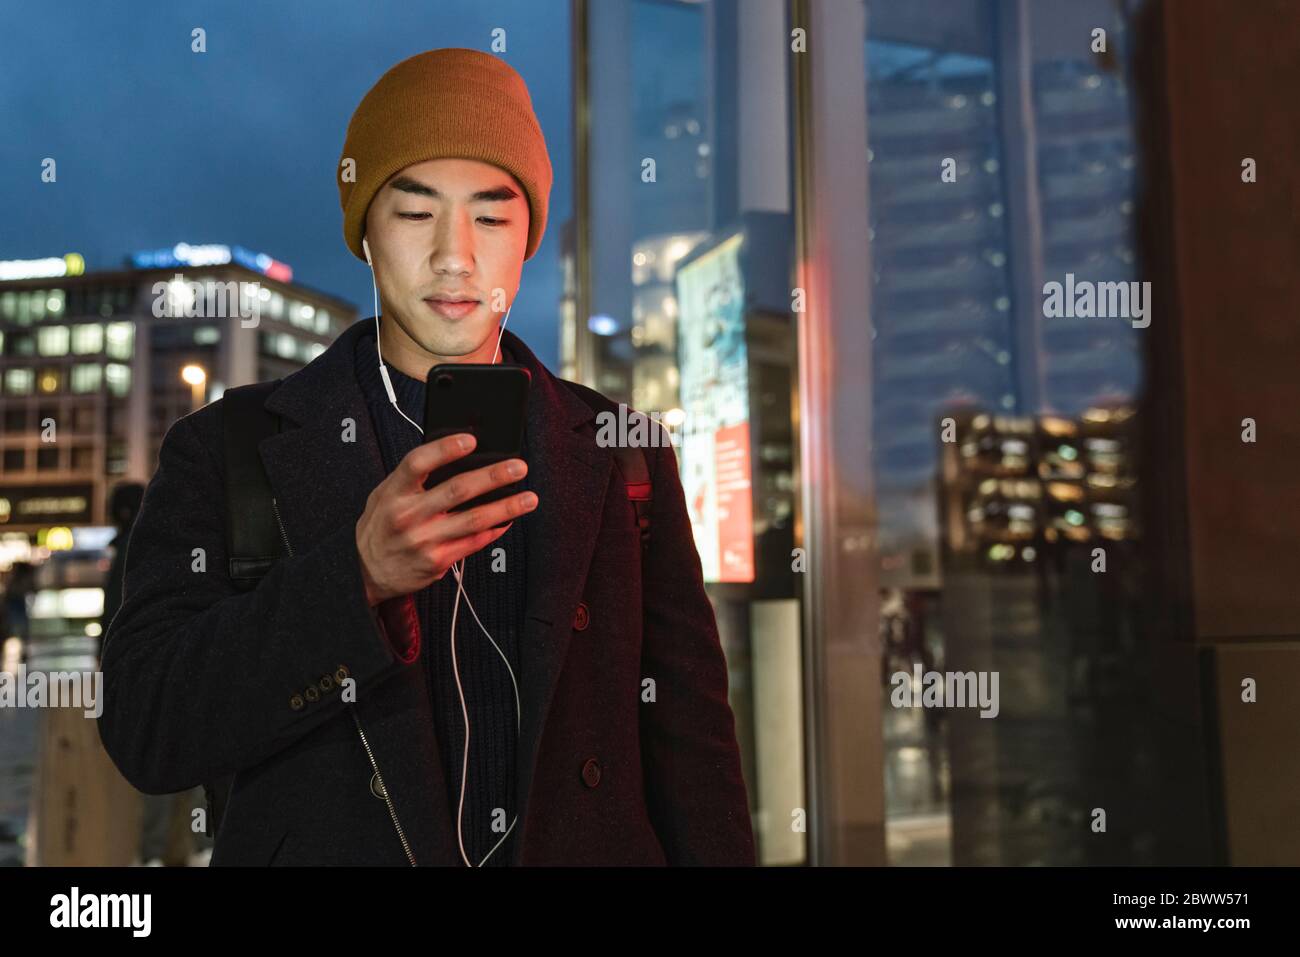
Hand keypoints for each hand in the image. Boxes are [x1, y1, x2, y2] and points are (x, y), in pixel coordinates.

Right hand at [355, 433, 537, 605]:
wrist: (364, 571)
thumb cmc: (381, 525)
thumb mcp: (385, 494)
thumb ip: (413, 478)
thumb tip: (457, 457)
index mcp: (393, 492)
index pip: (418, 463)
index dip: (445, 449)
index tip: (471, 440)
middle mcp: (408, 515)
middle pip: (456, 491)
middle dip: (492, 477)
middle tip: (518, 467)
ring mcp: (424, 540)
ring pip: (473, 520)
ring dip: (506, 508)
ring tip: (529, 498)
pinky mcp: (437, 561)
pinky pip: (473, 543)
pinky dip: (495, 530)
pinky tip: (509, 520)